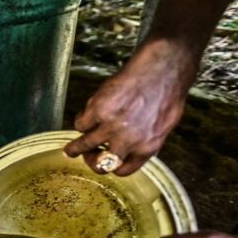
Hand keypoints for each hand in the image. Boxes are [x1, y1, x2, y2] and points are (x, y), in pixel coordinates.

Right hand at [64, 40, 196, 175]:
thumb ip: (146, 140)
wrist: (164, 67)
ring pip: (84, 145)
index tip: (106, 161)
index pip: (123, 170)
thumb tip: (132, 147)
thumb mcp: (163, 125)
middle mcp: (128, 141)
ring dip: (74, 148)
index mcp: (147, 148)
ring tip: (70, 149)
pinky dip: (81, 120)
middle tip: (87, 156)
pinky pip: (81, 124)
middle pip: (101, 164)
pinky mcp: (98, 110)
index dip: (112, 167)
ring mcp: (111, 126)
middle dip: (91, 162)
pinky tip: (85, 115)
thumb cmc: (168, 91)